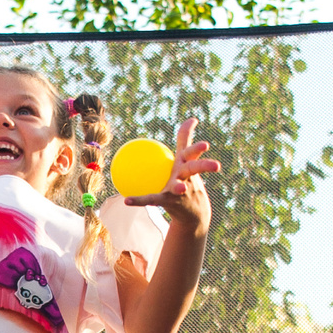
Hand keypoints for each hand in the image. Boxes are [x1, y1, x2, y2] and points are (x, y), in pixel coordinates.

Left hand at [124, 115, 217, 234]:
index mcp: (189, 164)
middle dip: (204, 164)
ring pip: (179, 187)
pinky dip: (139, 200)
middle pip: (196, 168)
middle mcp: (188, 177)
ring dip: (179, 186)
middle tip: (206, 155)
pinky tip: (126, 200)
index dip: (197, 145)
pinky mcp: (169, 202)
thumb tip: (191, 119)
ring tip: (180, 188)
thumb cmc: (188, 179)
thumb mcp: (186, 159)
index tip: (202, 137)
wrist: (194, 212)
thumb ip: (186, 138)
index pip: (194, 152)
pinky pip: (152, 200)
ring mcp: (180, 191)